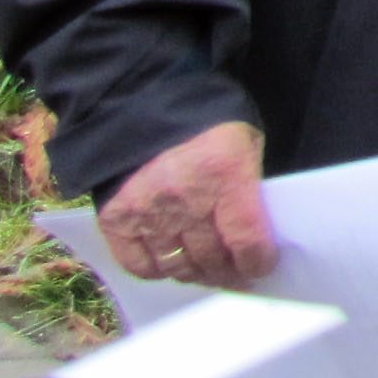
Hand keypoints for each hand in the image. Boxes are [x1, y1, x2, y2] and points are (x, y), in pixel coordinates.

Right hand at [97, 120, 275, 289]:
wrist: (145, 102)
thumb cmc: (207, 122)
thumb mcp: (244, 143)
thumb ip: (248, 187)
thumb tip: (254, 235)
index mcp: (225, 174)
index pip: (246, 239)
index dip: (257, 262)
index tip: (262, 267)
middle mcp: (185, 198)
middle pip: (211, 258)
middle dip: (229, 272)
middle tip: (237, 275)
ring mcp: (147, 211)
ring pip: (177, 266)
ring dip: (197, 274)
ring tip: (207, 271)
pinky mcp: (115, 218)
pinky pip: (138, 264)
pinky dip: (158, 270)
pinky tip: (171, 263)